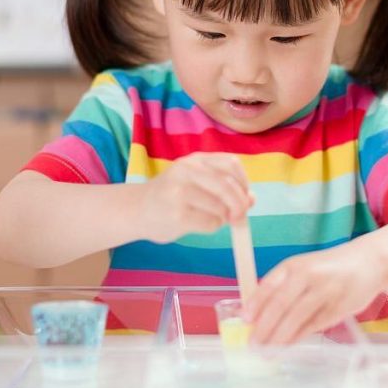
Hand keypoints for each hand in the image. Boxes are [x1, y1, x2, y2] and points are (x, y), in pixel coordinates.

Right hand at [137, 152, 251, 243]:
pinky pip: (210, 223)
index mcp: (195, 160)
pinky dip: (212, 227)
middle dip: (239, 205)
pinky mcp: (177, 215)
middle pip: (228, 186)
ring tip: (211, 219)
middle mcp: (187, 171)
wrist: (136, 210)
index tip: (245, 197)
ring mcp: (180, 192)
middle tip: (240, 217)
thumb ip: (223, 187)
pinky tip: (199, 224)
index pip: (231, 165)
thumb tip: (251, 199)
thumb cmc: (170, 197)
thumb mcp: (196, 183)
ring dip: (223, 218)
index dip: (243, 183)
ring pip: (221, 207)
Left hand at [246, 241, 383, 344]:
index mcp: (294, 265)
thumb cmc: (328, 268)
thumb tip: (255, 314)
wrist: (368, 263)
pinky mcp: (339, 307)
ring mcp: (325, 291)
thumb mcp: (303, 268)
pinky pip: (313, 326)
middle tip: (253, 344)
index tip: (244, 320)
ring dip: (279, 338)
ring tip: (267, 351)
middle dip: (264, 327)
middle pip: (281, 304)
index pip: (269, 285)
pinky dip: (298, 338)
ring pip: (297, 318)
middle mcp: (309, 275)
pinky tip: (287, 347)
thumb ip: (282, 287)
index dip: (255, 304)